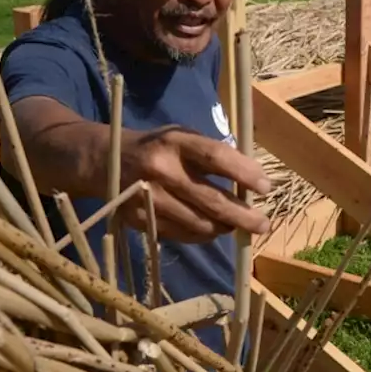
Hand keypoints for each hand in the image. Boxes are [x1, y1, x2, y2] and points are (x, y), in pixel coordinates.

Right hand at [119, 126, 271, 243]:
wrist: (105, 161)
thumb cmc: (157, 146)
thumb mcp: (181, 136)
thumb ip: (212, 153)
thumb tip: (251, 179)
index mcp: (175, 142)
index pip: (216, 157)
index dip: (245, 173)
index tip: (265, 187)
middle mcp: (161, 170)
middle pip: (211, 200)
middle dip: (243, 216)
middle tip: (263, 224)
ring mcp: (149, 198)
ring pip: (199, 223)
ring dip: (225, 227)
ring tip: (238, 226)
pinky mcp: (140, 220)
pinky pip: (182, 234)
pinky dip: (204, 234)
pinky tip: (213, 229)